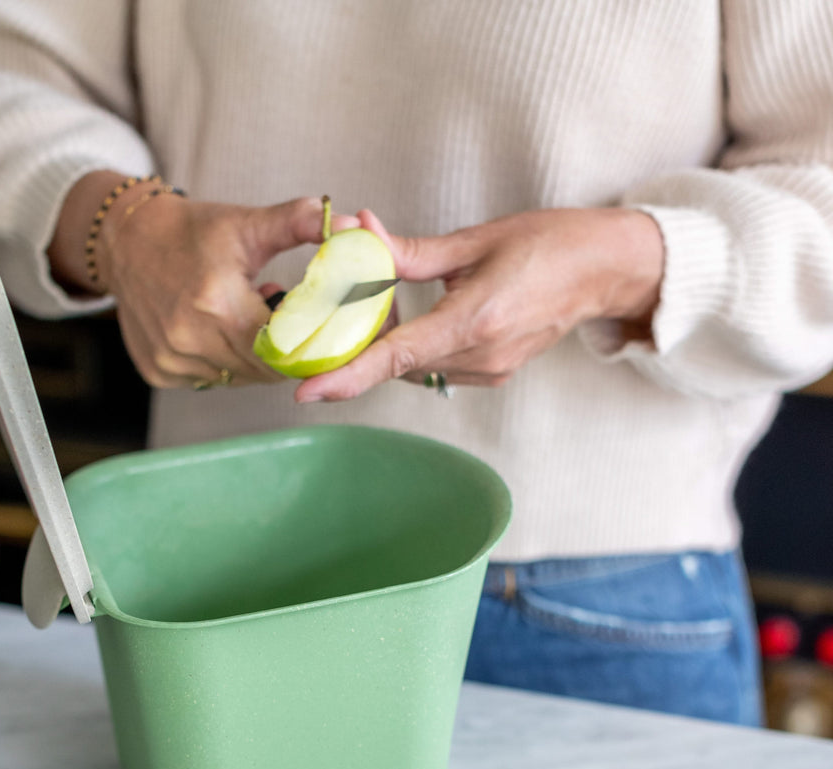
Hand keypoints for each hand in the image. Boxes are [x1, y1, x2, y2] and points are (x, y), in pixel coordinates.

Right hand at [49, 172, 329, 387]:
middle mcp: (190, 338)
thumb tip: (355, 224)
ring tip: (248, 318)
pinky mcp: (159, 371)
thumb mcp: (249, 223)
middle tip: (286, 322)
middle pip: (263, 369)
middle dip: (283, 352)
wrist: (125, 241)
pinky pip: (210, 380)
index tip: (319, 334)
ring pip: (238, 378)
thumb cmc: (192, 232)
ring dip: (253, 358)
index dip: (305, 345)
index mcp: (217, 303)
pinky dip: (224, 363)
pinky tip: (219, 331)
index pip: (282, 348)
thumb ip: (302, 224)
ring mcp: (171, 359)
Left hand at [295, 207, 664, 401]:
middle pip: (397, 363)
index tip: (307, 391)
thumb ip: (410, 251)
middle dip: (361, 344)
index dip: (347, 376)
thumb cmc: (550, 244)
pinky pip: (437, 368)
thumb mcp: (475, 240)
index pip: (396, 355)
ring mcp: (490, 371)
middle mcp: (482, 356)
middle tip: (336, 313)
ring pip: (415, 368)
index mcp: (476, 319)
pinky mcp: (494, 374)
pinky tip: (415, 320)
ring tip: (382, 305)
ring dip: (389, 345)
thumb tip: (359, 233)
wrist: (606, 270)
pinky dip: (415, 350)